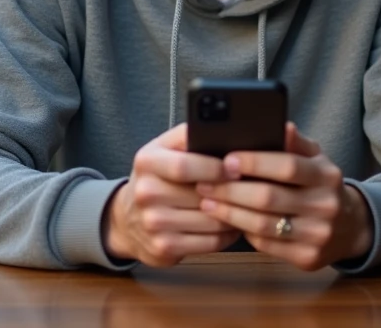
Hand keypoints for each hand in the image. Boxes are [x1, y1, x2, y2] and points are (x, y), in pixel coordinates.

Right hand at [102, 123, 241, 266]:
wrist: (127, 219)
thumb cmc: (158, 178)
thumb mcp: (165, 149)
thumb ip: (190, 138)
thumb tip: (228, 131)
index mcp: (147, 161)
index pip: (184, 165)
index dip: (215, 168)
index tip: (237, 168)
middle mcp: (145, 192)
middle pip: (201, 195)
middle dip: (231, 193)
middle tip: (253, 189)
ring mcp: (153, 223)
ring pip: (210, 221)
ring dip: (234, 215)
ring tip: (248, 206)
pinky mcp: (163, 247)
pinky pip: (209, 243)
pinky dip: (227, 235)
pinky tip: (233, 225)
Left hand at [196, 123, 373, 270]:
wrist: (350, 227)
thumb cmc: (321, 185)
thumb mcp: (316, 158)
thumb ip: (296, 142)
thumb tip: (280, 124)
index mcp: (327, 175)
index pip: (287, 166)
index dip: (254, 163)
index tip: (226, 160)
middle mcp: (326, 205)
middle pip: (269, 198)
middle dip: (231, 190)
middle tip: (204, 183)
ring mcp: (318, 235)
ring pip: (263, 225)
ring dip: (230, 213)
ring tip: (207, 201)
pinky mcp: (307, 259)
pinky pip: (266, 245)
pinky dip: (243, 232)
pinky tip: (228, 220)